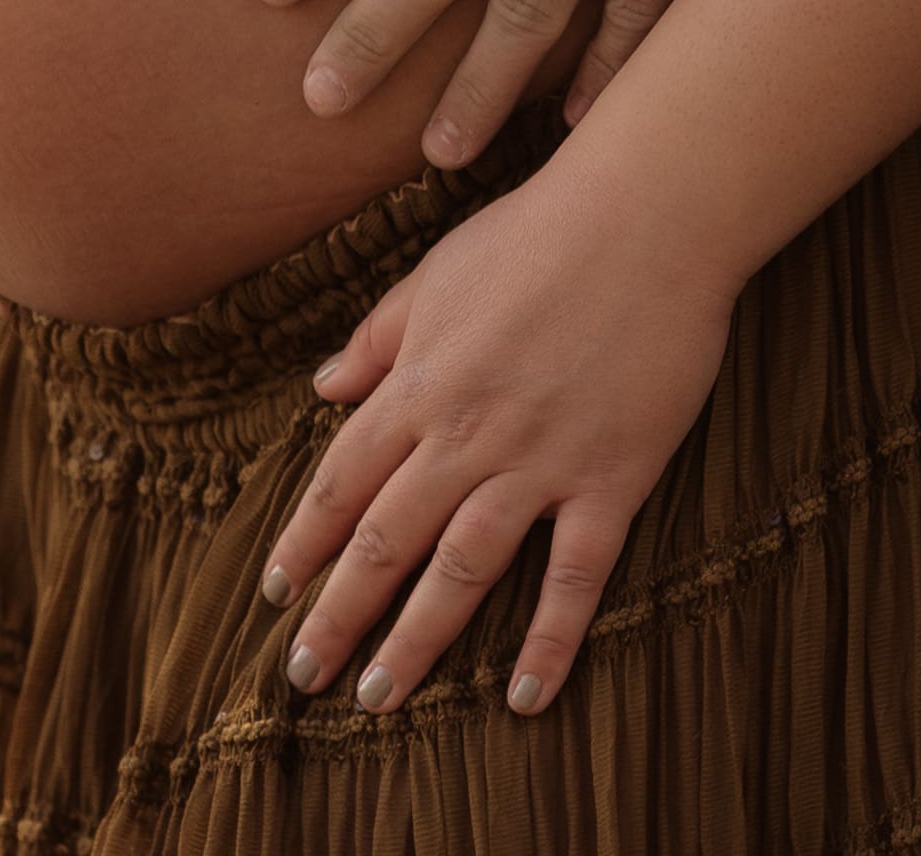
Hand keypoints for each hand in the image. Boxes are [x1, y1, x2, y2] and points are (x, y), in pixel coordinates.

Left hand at [260, 161, 734, 713]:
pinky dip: (548, 641)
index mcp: (420, 382)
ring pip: (462, 570)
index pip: (342, 480)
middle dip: (340, 614)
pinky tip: (525, 697)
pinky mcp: (612, 477)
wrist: (644, 218)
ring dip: (415, 641)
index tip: (276, 594)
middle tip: (304, 678)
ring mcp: (540, 461)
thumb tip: (322, 386)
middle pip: (387, 540)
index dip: (305, 541)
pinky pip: (575, 576)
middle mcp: (467, 433)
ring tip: (379, 701)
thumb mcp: (436, 274)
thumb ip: (379, 337)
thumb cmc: (537, 232)